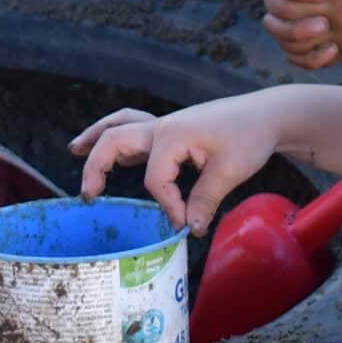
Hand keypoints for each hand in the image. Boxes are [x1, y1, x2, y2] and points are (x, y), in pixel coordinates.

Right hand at [71, 93, 283, 231]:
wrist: (266, 114)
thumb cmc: (249, 136)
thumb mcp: (231, 171)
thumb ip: (205, 199)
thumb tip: (189, 228)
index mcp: (173, 134)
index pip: (155, 178)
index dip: (168, 205)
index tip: (185, 223)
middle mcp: (162, 126)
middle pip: (115, 138)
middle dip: (96, 165)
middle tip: (87, 194)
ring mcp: (165, 125)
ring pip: (121, 125)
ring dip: (97, 138)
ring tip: (75, 150)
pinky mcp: (173, 129)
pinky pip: (136, 129)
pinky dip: (119, 137)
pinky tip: (116, 155)